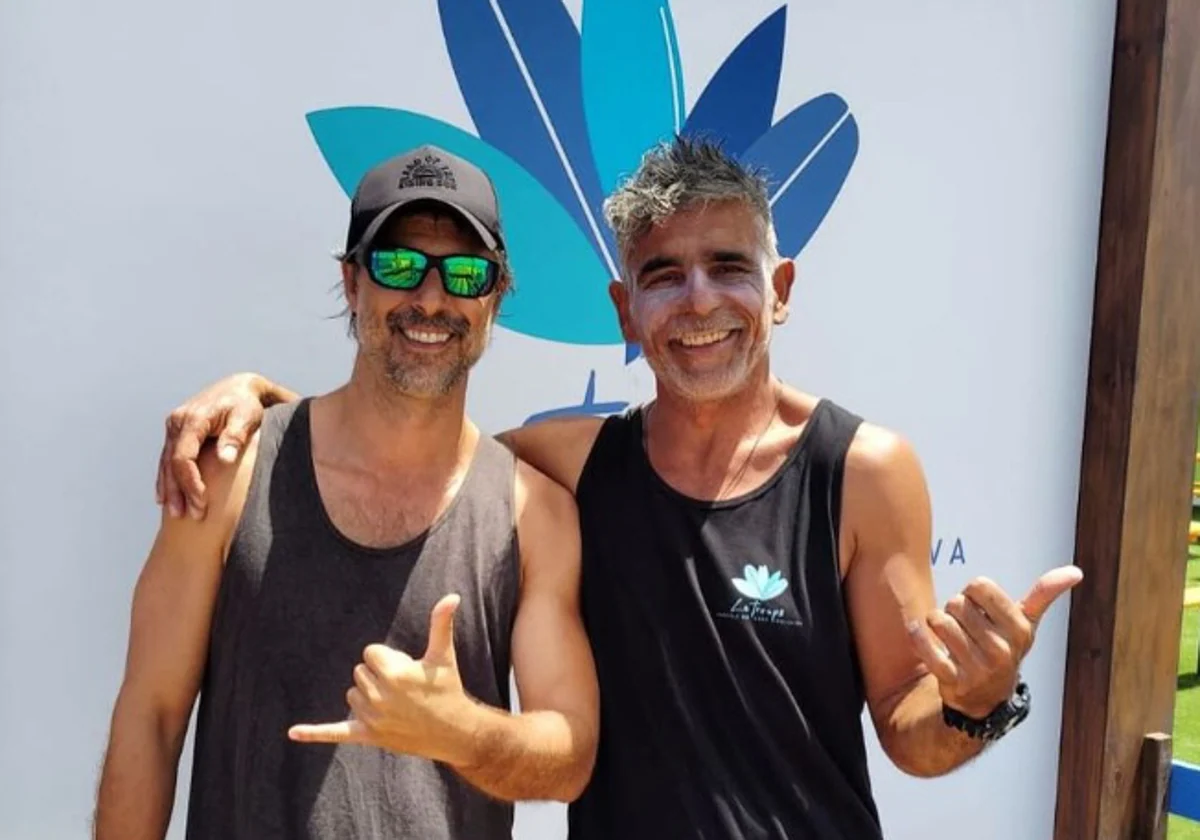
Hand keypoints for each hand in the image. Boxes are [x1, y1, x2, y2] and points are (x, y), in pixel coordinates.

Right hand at [155, 373, 270, 519]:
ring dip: (170, 490)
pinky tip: (166, 498)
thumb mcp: (246, 417)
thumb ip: (235, 437)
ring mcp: (174, 427)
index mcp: (193, 419)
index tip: (202, 504)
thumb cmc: (247, 403)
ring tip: (176, 514)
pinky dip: (167, 479)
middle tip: (188, 516)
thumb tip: (224, 459)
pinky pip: (168, 459)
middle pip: (171, 464)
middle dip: (179, 492)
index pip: (183, 458)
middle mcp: (177, 422)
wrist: (240, 387)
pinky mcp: (177, 433)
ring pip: (166, 463)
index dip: (191, 484)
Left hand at [288, 595, 476, 765]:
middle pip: (359, 672)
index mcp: (394, 673)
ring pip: (352, 695)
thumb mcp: (443, 655)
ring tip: (396, 704)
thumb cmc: (448, 689)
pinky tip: (292, 732)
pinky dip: (314, 733)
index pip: (370, 653)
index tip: (408, 669)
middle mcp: (380, 696)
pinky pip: (336, 732)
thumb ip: (441, 623)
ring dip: (368, 696)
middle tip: (405, 688)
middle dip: (379, 676)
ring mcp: (372, 718)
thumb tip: (452, 596)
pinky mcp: (368, 736)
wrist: (454, 732)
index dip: (389, 658)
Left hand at [908, 565, 1082, 718]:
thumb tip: (1075, 571)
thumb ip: (1044, 595)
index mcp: (1019, 630)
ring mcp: (977, 668)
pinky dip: (918, 636)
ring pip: (939, 621)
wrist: (986, 698)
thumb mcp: (1025, 624)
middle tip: (964, 626)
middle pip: (956, 602)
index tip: (979, 607)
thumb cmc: (1003, 649)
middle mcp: (1001, 650)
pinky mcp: (953, 681)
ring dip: (936, 622)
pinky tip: (921, 632)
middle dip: (954, 609)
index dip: (973, 593)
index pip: (979, 586)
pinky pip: (926, 648)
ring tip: (948, 633)